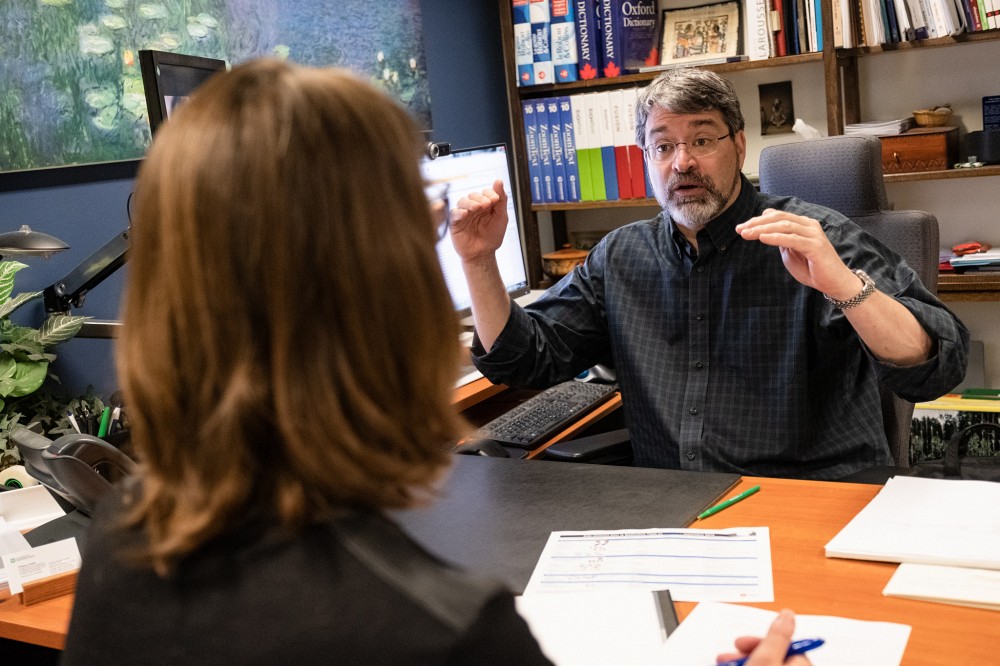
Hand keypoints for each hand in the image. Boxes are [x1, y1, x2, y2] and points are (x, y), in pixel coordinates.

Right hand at [449, 179, 508, 263]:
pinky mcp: (455, 223)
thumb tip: (499, 181)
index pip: (485, 192)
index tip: (495, 200)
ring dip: (470, 202)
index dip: (490, 193)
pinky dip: (459, 212)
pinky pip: (454, 213)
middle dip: (480, 198)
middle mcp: (474, 207)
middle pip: (473, 195)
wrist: (483, 254)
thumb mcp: (501, 217)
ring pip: (462, 201)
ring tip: (476, 208)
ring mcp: (464, 214)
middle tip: (487, 205)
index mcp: (485, 205)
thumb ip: (501, 200)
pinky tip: (465, 214)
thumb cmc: (492, 236)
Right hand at [716, 609, 811, 665]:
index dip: (760, 642)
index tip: (739, 643)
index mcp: (801, 665)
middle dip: (748, 653)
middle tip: (727, 658)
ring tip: (723, 664)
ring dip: (743, 662)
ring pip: (765, 665)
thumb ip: (777, 635)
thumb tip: (788, 614)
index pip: (785, 647)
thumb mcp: (765, 658)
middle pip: (774, 657)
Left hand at [736, 209, 859, 300]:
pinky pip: (792, 239)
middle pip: (779, 218)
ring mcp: (813, 234)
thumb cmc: (812, 268)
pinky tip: (763, 238)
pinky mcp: (815, 246)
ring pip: (784, 226)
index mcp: (802, 224)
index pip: (777, 216)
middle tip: (740, 229)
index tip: (741, 227)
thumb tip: (765, 229)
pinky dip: (776, 237)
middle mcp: (809, 225)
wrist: (833, 282)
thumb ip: (780, 239)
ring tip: (747, 234)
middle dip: (756, 223)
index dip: (758, 220)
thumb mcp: (790, 252)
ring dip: (763, 229)